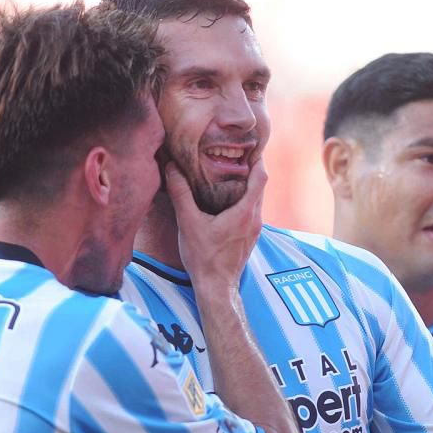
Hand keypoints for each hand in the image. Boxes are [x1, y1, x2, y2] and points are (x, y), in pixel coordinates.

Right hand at [164, 159, 265, 292]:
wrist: (216, 288)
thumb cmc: (204, 258)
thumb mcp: (189, 223)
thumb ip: (181, 194)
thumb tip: (171, 168)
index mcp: (245, 212)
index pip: (261, 176)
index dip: (257, 158)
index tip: (247, 144)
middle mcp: (255, 218)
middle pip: (260, 185)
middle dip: (249, 167)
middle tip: (233, 153)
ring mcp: (254, 229)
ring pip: (255, 198)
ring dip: (246, 184)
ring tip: (228, 171)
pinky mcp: (249, 236)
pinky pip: (250, 210)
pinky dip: (242, 199)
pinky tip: (225, 198)